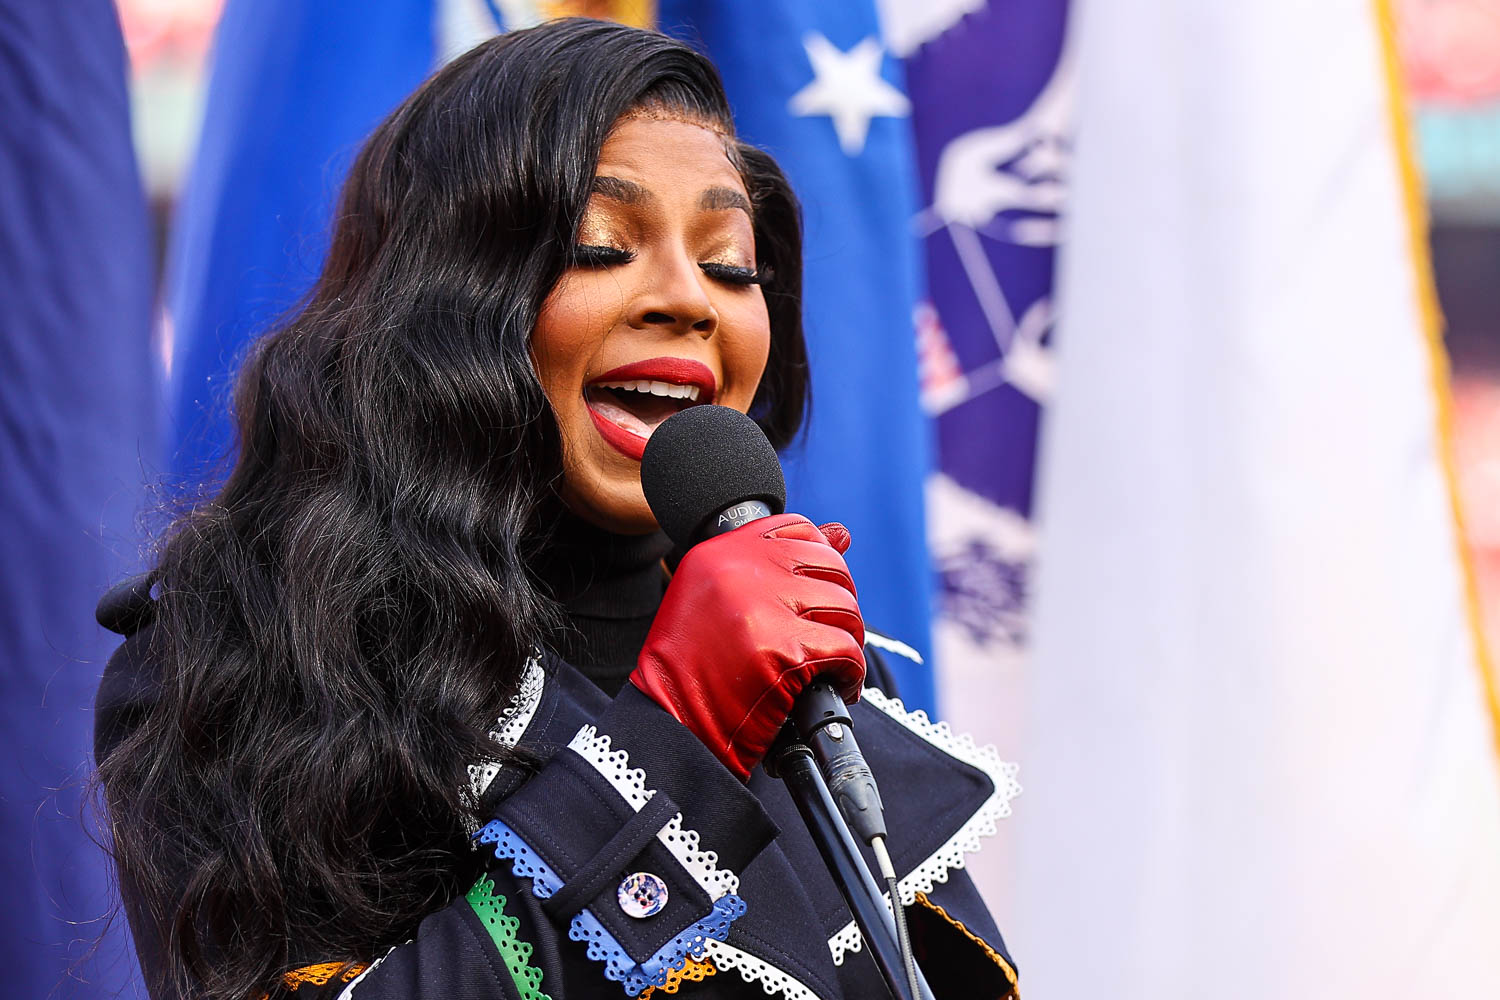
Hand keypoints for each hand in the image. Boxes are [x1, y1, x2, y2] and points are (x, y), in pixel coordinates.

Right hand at [629, 514, 864, 779]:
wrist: (668, 725)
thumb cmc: (692, 667)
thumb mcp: (719, 599)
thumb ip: (775, 564)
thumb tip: (842, 534)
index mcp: (720, 552)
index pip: (799, 529)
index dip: (821, 560)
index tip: (819, 592)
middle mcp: (740, 569)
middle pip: (830, 568)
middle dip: (840, 606)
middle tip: (829, 638)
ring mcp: (762, 608)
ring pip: (845, 610)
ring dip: (848, 641)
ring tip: (831, 666)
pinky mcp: (782, 651)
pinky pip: (845, 651)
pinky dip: (850, 673)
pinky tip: (837, 685)